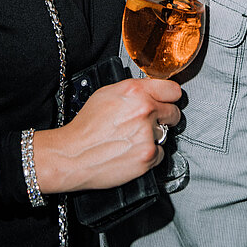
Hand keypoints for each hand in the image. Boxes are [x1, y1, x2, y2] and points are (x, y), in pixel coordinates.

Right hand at [34, 76, 180, 193]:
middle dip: (164, 117)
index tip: (169, 101)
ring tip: (132, 139)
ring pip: (165, 134)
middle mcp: (145, 110)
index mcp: (135, 91)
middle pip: (174, 112)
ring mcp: (148, 134)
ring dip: (153, 137)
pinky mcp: (148, 157)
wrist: (73, 155)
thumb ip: (133, 90)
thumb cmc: (86, 126)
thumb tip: (149, 91)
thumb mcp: (106, 94)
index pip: (172, 90)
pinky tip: (132, 151)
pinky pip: (160, 154)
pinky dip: (149, 155)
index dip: (170, 97)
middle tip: (150, 122)